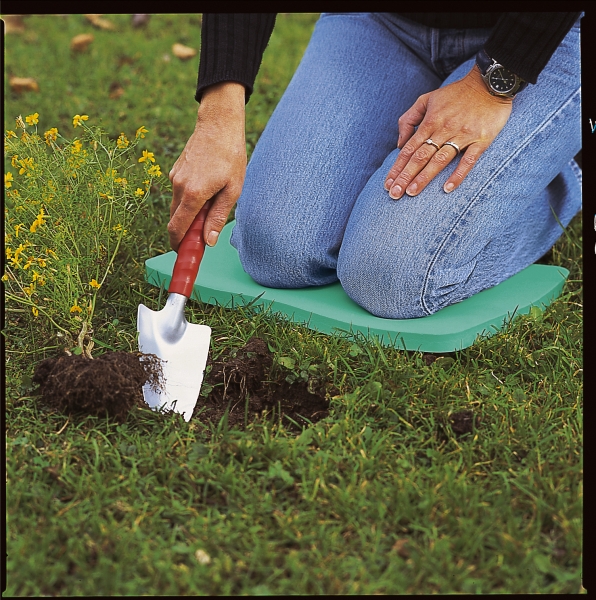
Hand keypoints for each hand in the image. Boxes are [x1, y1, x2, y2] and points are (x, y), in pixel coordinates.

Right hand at [168, 82, 245, 250]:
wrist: (218, 124)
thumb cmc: (230, 157)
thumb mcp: (232, 190)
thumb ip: (217, 217)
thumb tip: (207, 242)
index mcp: (193, 194)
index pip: (177, 228)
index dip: (179, 246)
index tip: (184, 256)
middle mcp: (178, 187)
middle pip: (174, 220)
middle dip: (184, 234)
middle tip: (200, 240)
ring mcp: (174, 177)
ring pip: (176, 207)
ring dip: (188, 216)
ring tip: (209, 211)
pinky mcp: (176, 171)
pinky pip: (179, 193)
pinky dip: (188, 201)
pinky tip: (206, 192)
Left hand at [384, 66, 512, 198]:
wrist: (490, 82)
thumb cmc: (456, 94)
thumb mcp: (427, 99)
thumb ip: (409, 119)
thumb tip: (399, 143)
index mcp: (430, 122)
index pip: (409, 149)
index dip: (397, 167)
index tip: (387, 184)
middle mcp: (444, 129)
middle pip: (420, 157)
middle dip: (405, 176)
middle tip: (394, 194)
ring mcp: (463, 135)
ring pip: (440, 160)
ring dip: (424, 177)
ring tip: (411, 193)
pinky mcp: (481, 140)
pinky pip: (468, 160)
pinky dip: (458, 175)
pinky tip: (447, 188)